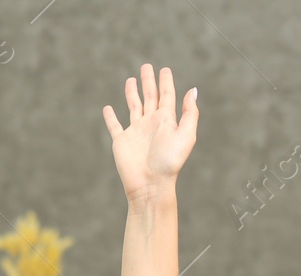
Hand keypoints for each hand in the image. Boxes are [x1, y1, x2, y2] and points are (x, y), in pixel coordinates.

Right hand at [102, 64, 197, 205]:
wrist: (150, 184)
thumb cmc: (169, 162)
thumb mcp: (186, 135)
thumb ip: (190, 113)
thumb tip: (193, 90)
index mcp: (166, 120)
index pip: (167, 96)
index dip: (165, 82)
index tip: (164, 69)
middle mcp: (151, 123)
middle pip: (149, 97)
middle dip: (148, 81)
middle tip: (146, 66)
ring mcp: (135, 131)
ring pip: (133, 106)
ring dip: (132, 93)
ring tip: (131, 80)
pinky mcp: (121, 141)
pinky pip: (114, 125)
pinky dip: (110, 117)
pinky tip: (107, 108)